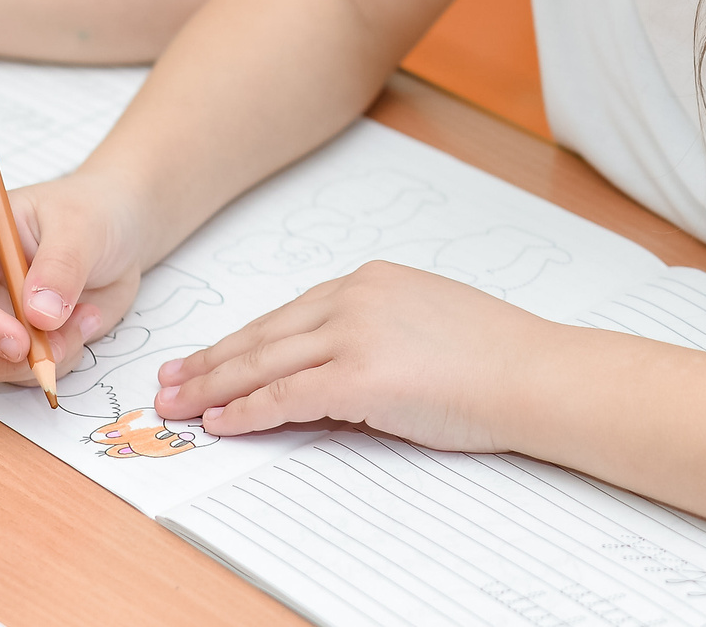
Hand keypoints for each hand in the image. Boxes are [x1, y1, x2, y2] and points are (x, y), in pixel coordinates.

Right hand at [0, 172, 147, 381]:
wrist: (119, 228)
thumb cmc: (93, 211)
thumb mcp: (84, 226)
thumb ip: (61, 268)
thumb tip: (38, 315)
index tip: (19, 342)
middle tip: (55, 349)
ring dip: (36, 359)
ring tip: (84, 318)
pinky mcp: (8, 336)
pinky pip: (16, 371)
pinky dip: (54, 360)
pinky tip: (82, 323)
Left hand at [153, 260, 549, 452]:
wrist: (534, 373)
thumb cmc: (496, 358)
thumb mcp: (426, 325)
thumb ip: (374, 337)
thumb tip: (329, 377)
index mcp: (373, 280)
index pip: (289, 314)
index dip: (242, 340)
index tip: (208, 356)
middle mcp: (358, 297)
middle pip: (265, 334)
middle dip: (211, 361)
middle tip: (170, 379)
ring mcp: (356, 333)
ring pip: (264, 362)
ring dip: (213, 387)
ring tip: (178, 405)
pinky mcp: (360, 375)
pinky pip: (285, 396)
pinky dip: (247, 412)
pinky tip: (221, 424)